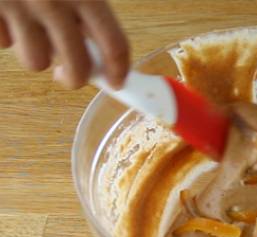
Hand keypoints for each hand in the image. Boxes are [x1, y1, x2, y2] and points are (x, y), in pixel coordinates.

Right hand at [0, 0, 128, 88]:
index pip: (114, 45)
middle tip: (68, 73)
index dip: (118, 70)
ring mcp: (19, 6)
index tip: (116, 82)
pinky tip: (8, 14)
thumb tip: (102, 54)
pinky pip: (3, 43)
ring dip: (35, 54)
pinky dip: (7, 34)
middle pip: (77, 68)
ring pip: (36, 62)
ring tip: (31, 31)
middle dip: (73, 77)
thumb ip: (88, 9)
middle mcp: (54, 2)